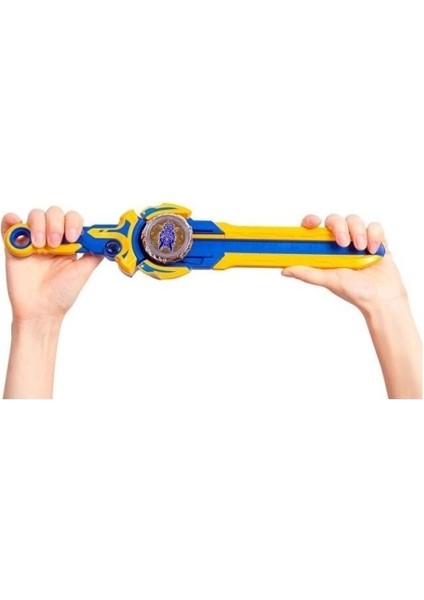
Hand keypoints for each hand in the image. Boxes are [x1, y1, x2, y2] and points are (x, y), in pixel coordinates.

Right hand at [2, 206, 102, 322]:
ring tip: (41, 245)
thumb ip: (95, 254)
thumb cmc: (61, 294)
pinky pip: (10, 224)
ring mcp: (32, 241)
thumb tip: (108, 241)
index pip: (72, 219)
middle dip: (56, 225)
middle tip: (56, 244)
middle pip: (54, 213)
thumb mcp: (83, 272)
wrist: (40, 310)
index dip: (73, 223)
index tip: (73, 237)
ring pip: (35, 215)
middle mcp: (51, 238)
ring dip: (38, 225)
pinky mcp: (14, 246)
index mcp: (68, 243)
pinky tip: (17, 226)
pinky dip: (11, 220)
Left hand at [282, 213, 406, 313]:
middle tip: (344, 243)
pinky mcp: (376, 240)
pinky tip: (374, 250)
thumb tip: (284, 270)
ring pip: (354, 219)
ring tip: (361, 250)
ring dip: (358, 232)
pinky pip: (374, 226)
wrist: (381, 298)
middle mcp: (340, 242)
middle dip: (339, 227)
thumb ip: (307, 274)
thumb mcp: (328, 281)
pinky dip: (374, 235)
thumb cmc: (354, 292)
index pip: (315, 228)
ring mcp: (358, 239)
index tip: (314, 223)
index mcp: (326, 250)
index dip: (310, 221)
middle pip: (334, 219)